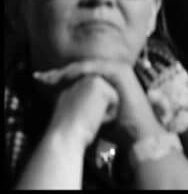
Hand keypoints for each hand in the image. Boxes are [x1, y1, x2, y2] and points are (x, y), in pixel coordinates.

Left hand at [35, 60, 165, 146]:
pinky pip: (96, 67)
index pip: (81, 74)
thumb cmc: (116, 127)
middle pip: (82, 68)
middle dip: (59, 72)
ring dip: (66, 70)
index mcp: (108, 80)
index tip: (41, 81)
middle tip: (40, 77)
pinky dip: (79, 70)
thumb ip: (82, 103)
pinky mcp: (121, 71)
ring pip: (86, 66)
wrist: (136, 133)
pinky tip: (65, 75)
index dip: (60, 77)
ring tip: (50, 77)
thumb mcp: (94, 113)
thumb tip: (61, 102)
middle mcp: (113, 71)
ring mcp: (118, 69)